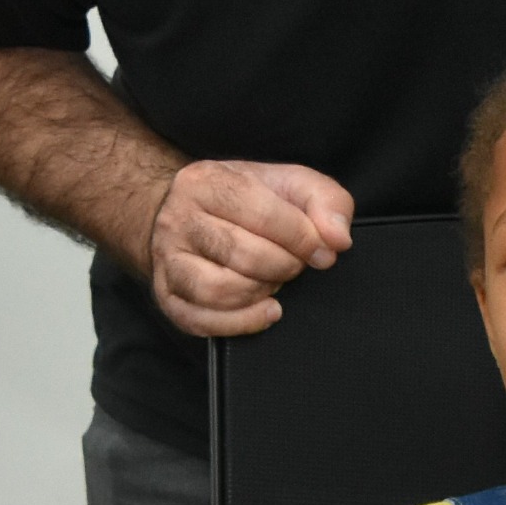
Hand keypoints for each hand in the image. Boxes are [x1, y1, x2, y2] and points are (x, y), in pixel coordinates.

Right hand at [146, 161, 352, 336]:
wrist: (184, 212)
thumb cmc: (241, 199)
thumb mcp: (287, 183)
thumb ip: (324, 200)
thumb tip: (338, 239)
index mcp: (207, 182)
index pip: (264, 215)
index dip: (303, 239)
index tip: (323, 250)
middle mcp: (179, 220)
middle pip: (244, 255)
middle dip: (284, 266)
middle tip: (295, 264)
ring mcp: (167, 260)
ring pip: (219, 291)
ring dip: (260, 293)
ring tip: (274, 281)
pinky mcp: (167, 295)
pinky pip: (201, 321)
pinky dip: (242, 322)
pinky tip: (266, 310)